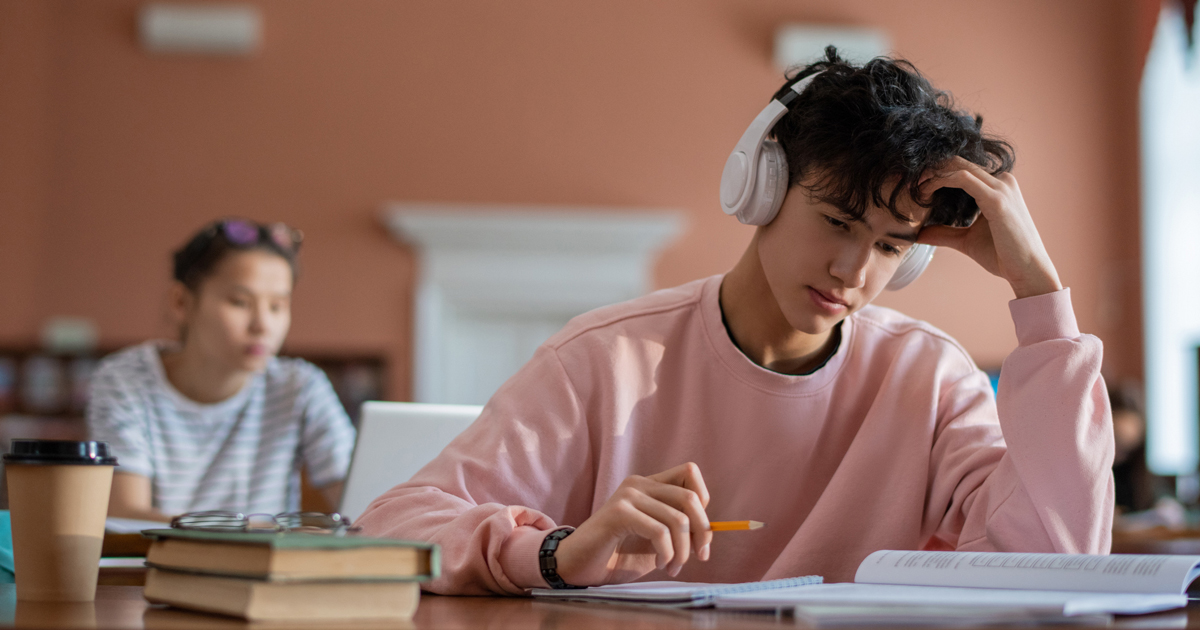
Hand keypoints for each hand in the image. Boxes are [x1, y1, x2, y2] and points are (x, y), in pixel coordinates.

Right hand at [553, 462, 711, 585]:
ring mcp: (627, 495)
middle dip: (702, 532)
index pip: (689, 474)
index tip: (701, 538)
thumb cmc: (617, 556)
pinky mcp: (618, 513)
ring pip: (678, 519)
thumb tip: (709, 533)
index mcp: (648, 485)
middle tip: (697, 557)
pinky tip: (661, 564)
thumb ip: (679, 531)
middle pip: (690, 498)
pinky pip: (659, 531)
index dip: (703, 505)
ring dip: (683, 551)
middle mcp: (638, 484)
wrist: (579, 567)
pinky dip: (667, 552)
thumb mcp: (656, 542)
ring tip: (673, 567)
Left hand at [917, 156, 1062, 298]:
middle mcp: (1001, 181)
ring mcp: (1001, 187)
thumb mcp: (966, 240)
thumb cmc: (1003, 255)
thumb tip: (919, 234)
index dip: (936, 174)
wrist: (1028, 270)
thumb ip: (944, 234)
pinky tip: (925, 192)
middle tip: (909, 184)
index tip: (915, 187)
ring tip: (914, 189)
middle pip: (958, 163)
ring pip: (958, 167)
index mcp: (997, 186)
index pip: (962, 169)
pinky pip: (962, 179)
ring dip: (932, 175)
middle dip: (930, 170)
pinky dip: (940, 181)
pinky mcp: (997, 199)